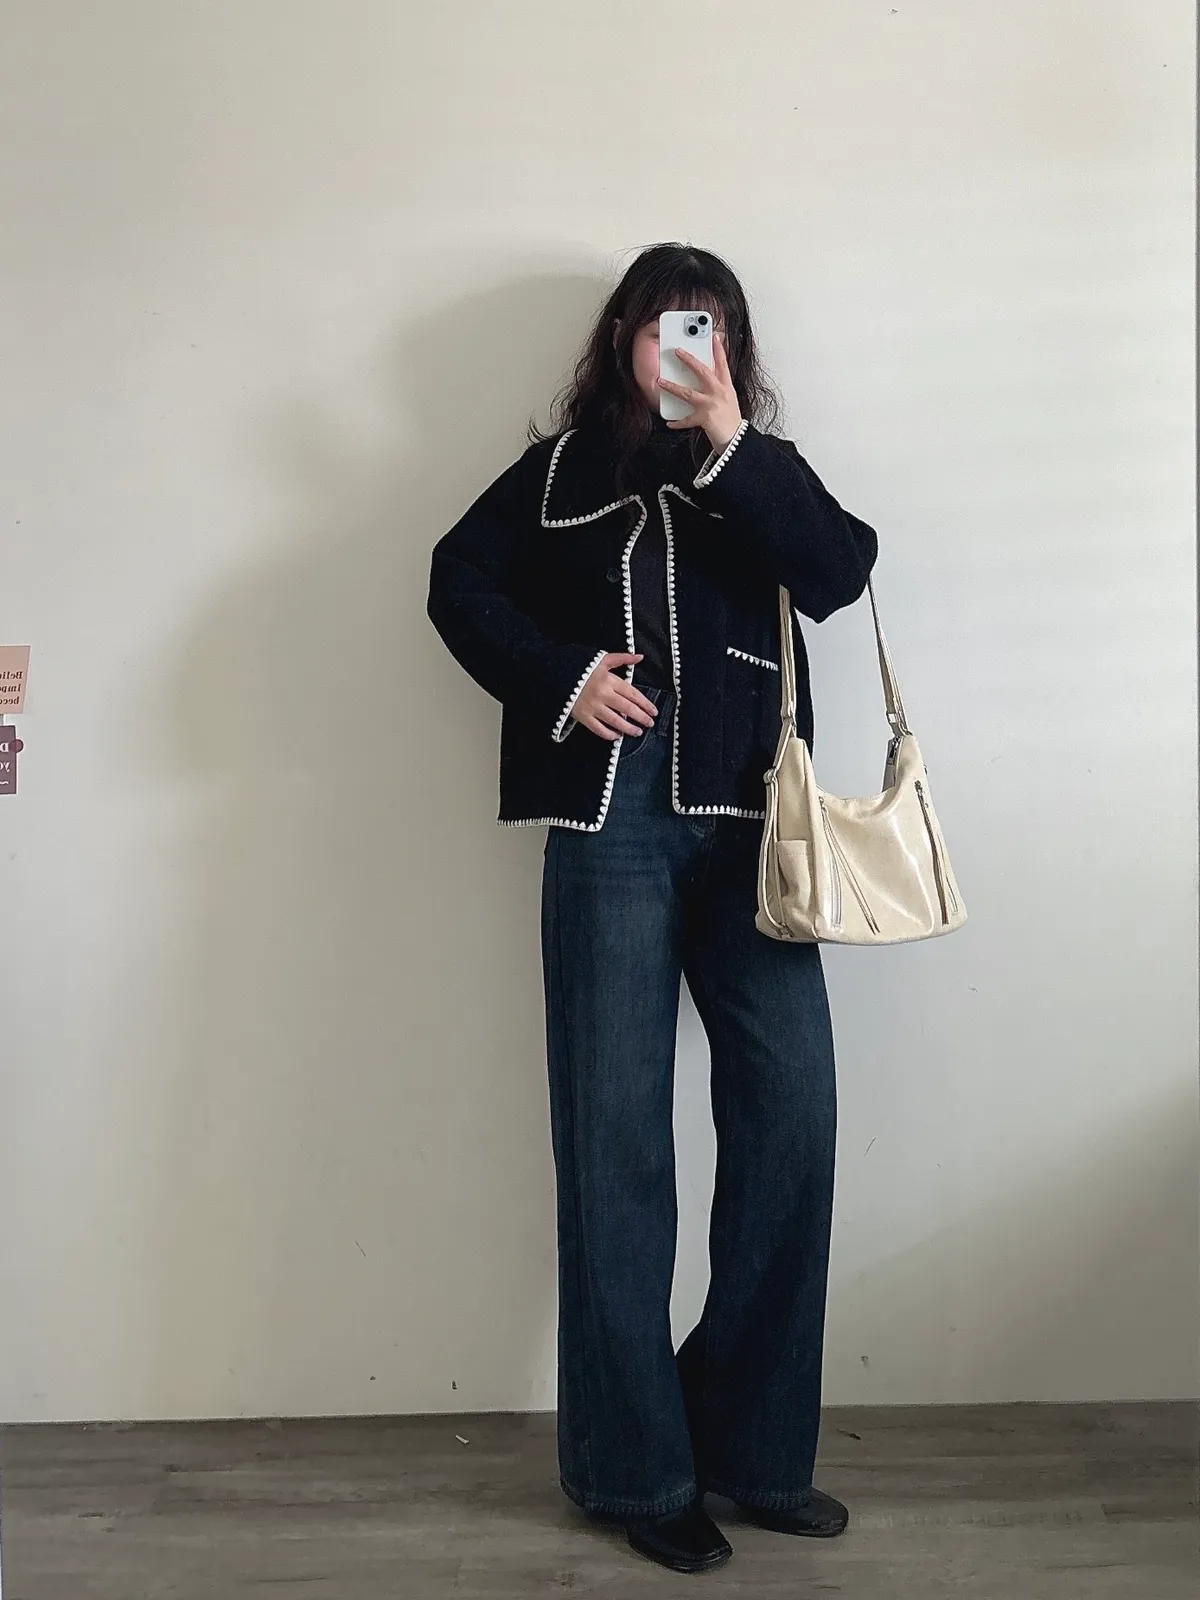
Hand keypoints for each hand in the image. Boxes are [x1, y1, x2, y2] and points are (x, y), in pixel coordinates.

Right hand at [572, 653, 658, 739]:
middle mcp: (603, 694)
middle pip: (627, 708)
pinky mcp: (583, 716)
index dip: (645, 704)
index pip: (632, 694)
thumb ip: (622, 658)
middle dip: (641, 717)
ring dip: (628, 728)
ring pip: (615, 721)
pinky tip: (617, 736)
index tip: (653, 711)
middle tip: (650, 723)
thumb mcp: (602, 659)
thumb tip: (639, 657)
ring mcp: (593, 706)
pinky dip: (609, 734)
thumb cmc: (581, 667)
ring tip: (637, 732)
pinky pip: (599, 729)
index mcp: (609, 680)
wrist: (556, 673)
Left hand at [657, 332, 742, 451]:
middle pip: (703, 372)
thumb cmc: (731, 420)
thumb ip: (719, 388)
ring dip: (673, 387)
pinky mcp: (704, 419)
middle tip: (678, 351)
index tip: (714, 336)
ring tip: (661, 382)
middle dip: (690, 360)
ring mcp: (711, 405)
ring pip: (689, 393)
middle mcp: (719, 393)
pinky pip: (687, 420)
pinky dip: (677, 422)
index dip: (719, 349)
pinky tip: (669, 422)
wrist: (737, 440)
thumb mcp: (729, 400)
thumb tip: (708, 379)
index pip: (723, 364)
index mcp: (727, 387)